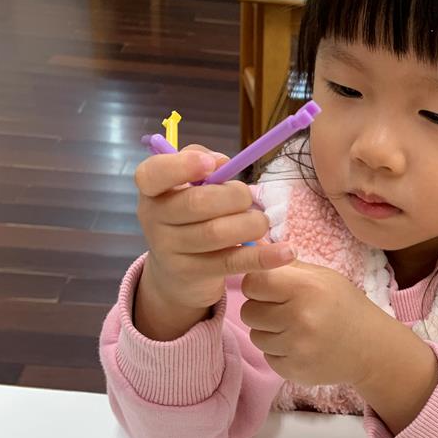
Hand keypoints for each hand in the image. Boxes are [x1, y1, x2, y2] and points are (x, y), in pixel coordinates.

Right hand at [133, 145, 295, 339]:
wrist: (175, 275)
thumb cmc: (189, 218)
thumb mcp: (187, 187)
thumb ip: (202, 163)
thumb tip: (223, 163)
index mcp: (151, 191)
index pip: (152, 173)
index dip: (182, 165)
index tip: (212, 165)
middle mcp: (153, 219)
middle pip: (197, 203)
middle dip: (235, 197)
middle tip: (248, 200)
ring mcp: (170, 250)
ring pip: (217, 233)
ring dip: (250, 223)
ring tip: (260, 223)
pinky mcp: (192, 275)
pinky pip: (232, 262)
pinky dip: (263, 256)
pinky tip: (286, 252)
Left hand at [240, 261, 382, 386]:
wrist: (372, 347)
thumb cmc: (345, 305)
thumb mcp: (322, 277)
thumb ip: (285, 265)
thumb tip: (249, 248)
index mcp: (306, 288)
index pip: (253, 282)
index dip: (257, 284)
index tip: (271, 287)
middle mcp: (299, 318)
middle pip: (248, 311)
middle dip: (262, 309)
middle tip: (286, 309)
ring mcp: (296, 348)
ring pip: (255, 336)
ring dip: (269, 332)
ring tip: (295, 328)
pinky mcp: (293, 370)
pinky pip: (267, 356)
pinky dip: (279, 351)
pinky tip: (301, 346)